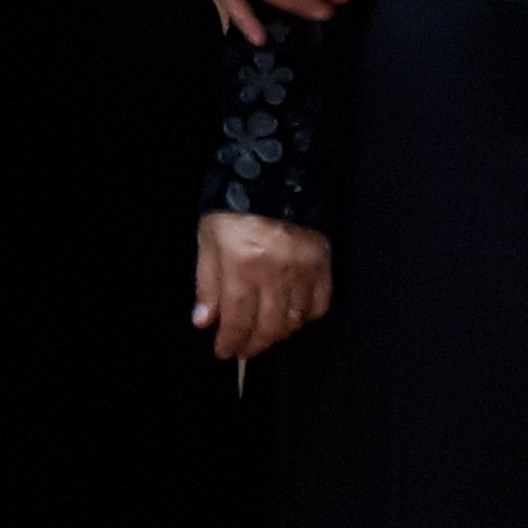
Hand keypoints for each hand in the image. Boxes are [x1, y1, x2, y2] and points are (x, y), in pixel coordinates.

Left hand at [194, 211, 331, 361]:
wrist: (273, 177)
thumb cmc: (235, 207)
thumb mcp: (208, 240)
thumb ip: (207, 284)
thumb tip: (204, 320)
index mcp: (243, 265)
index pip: (237, 319)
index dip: (230, 341)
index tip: (224, 350)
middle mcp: (276, 272)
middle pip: (268, 327)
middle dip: (253, 345)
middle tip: (242, 350)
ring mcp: (304, 269)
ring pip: (294, 320)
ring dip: (277, 335)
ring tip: (263, 337)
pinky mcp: (323, 263)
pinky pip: (319, 303)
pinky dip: (306, 317)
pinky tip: (291, 319)